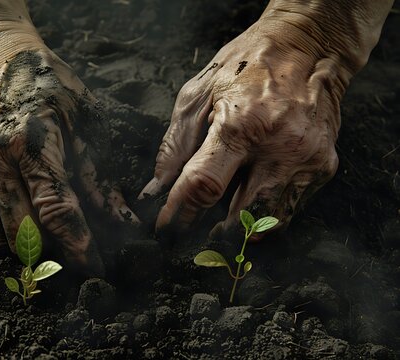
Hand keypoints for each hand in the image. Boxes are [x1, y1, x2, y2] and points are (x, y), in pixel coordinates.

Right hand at [0, 1, 137, 274]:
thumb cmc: (45, 85)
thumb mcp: (83, 120)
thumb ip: (98, 176)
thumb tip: (122, 220)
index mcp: (32, 141)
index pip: (57, 208)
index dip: (79, 245)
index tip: (96, 269)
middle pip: (25, 230)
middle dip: (53, 254)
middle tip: (73, 259)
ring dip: (26, 248)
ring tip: (47, 245)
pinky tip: (16, 227)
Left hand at [140, 17, 348, 236]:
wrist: (308, 46)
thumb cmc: (244, 65)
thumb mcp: (198, 93)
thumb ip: (176, 144)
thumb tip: (158, 186)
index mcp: (241, 124)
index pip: (203, 184)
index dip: (180, 212)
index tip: (166, 227)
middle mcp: (279, 145)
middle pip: (237, 212)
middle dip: (210, 229)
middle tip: (193, 231)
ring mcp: (306, 158)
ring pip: (267, 218)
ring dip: (239, 226)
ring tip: (221, 221)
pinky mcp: (324, 165)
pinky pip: (289, 208)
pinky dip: (266, 215)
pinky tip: (251, 205)